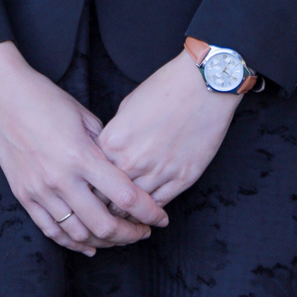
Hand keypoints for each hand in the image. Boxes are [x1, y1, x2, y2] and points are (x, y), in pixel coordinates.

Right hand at [0, 41, 167, 255]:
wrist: (1, 95)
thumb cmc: (44, 98)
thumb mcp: (82, 115)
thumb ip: (104, 145)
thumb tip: (123, 167)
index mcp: (81, 155)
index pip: (124, 195)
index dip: (148, 211)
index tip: (161, 218)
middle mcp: (61, 178)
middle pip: (104, 224)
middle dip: (130, 234)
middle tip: (143, 231)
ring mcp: (40, 191)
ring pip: (79, 233)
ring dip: (104, 242)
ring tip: (119, 237)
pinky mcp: (24, 196)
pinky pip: (52, 231)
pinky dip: (73, 243)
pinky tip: (88, 246)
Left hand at [99, 50, 239, 205]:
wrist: (203, 85)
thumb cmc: (165, 87)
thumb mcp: (128, 105)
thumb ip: (116, 134)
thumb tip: (111, 152)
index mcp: (113, 141)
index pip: (92, 174)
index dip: (93, 182)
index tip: (96, 186)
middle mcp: (132, 160)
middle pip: (109, 196)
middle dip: (107, 202)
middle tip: (108, 206)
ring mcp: (158, 172)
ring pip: (134, 207)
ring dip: (129, 211)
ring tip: (128, 212)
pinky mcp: (182, 179)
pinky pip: (160, 204)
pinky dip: (152, 209)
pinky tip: (149, 208)